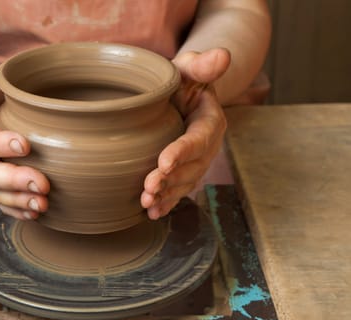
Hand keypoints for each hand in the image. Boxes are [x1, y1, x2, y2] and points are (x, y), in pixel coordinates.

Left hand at [141, 48, 229, 219]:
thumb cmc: (181, 80)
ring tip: (147, 204)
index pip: (199, 138)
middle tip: (149, 188)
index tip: (163, 162)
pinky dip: (166, 203)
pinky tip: (151, 213)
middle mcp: (207, 146)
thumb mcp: (188, 68)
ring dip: (167, 196)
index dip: (183, 151)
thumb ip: (201, 64)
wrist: (180, 98)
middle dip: (171, 180)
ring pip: (184, 183)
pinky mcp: (184, 172)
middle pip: (192, 167)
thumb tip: (222, 56)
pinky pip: (178, 190)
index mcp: (210, 120)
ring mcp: (197, 162)